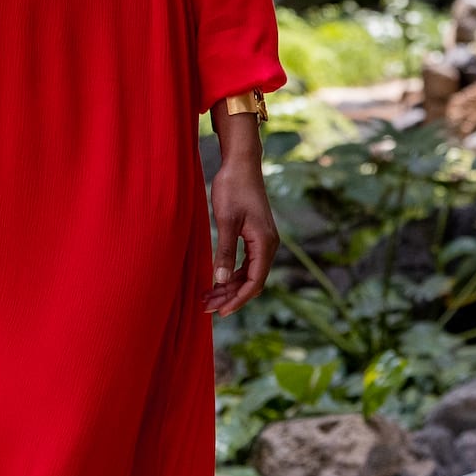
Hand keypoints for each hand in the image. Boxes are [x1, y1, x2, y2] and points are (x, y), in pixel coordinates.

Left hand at [204, 151, 277, 317]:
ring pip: (248, 273)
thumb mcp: (226, 220)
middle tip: (206, 307)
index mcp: (265, 244)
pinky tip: (217, 279)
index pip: (254, 282)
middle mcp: (268, 245)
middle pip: (251, 281)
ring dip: (229, 286)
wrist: (241, 163)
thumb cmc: (233, 188)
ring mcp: (263, 241)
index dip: (237, 299)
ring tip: (207, 297)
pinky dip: (232, 273)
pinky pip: (246, 263)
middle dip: (230, 296)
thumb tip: (220, 280)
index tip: (220, 312)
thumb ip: (225, 251)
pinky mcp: (256, 235)